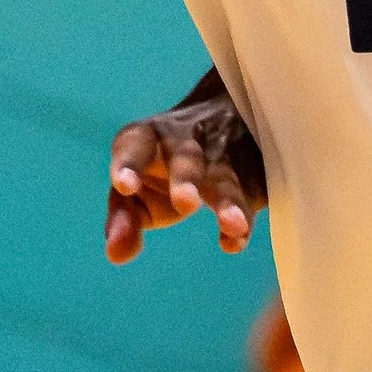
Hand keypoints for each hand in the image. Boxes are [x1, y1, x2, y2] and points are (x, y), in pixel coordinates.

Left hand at [105, 80, 264, 261]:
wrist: (223, 117)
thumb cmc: (164, 167)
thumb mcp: (138, 188)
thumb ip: (124, 220)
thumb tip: (116, 254)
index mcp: (149, 137)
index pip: (136, 146)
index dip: (129, 164)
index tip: (125, 187)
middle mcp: (187, 139)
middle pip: (186, 157)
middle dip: (186, 179)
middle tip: (185, 204)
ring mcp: (226, 152)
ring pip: (228, 175)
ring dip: (230, 201)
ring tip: (233, 227)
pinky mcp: (256, 170)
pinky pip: (254, 193)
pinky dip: (247, 216)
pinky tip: (236, 241)